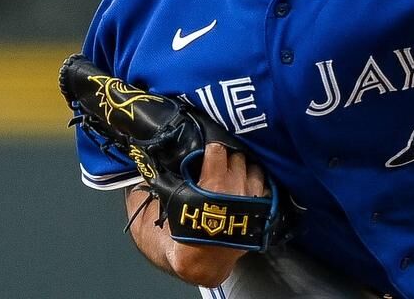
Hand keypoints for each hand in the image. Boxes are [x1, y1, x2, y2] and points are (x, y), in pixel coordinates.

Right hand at [166, 142, 268, 286]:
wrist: (201, 264)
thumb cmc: (178, 241)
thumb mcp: (156, 212)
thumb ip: (153, 186)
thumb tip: (150, 166)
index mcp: (213, 184)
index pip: (218, 149)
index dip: (211, 147)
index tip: (206, 150)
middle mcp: (237, 188)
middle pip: (237, 156)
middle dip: (227, 157)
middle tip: (217, 162)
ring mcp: (252, 197)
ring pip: (253, 166)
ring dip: (242, 167)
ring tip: (231, 172)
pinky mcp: (262, 208)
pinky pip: (263, 183)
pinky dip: (254, 180)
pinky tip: (244, 183)